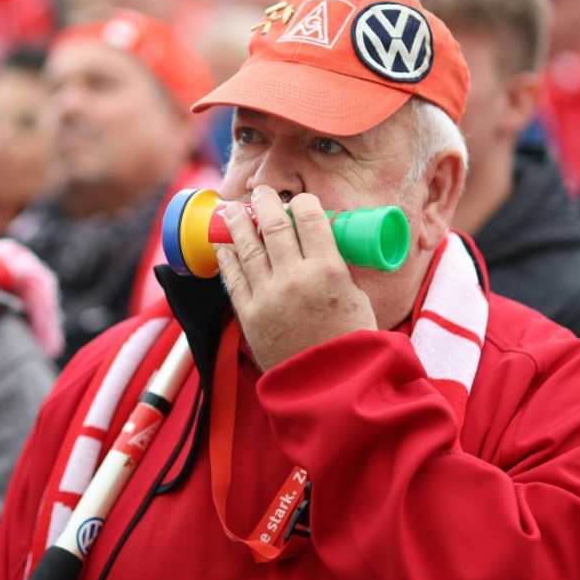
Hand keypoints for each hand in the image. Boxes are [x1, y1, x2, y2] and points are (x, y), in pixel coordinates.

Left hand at [217, 186, 376, 370]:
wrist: (330, 387)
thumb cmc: (352, 342)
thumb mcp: (356, 296)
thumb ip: (336, 268)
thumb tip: (322, 245)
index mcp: (328, 270)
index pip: (309, 219)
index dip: (302, 203)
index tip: (299, 199)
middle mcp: (294, 278)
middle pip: (274, 226)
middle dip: (266, 203)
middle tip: (262, 192)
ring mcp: (267, 296)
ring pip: (247, 248)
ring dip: (239, 224)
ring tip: (234, 210)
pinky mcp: (249, 315)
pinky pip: (233, 278)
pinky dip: (227, 258)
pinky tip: (224, 246)